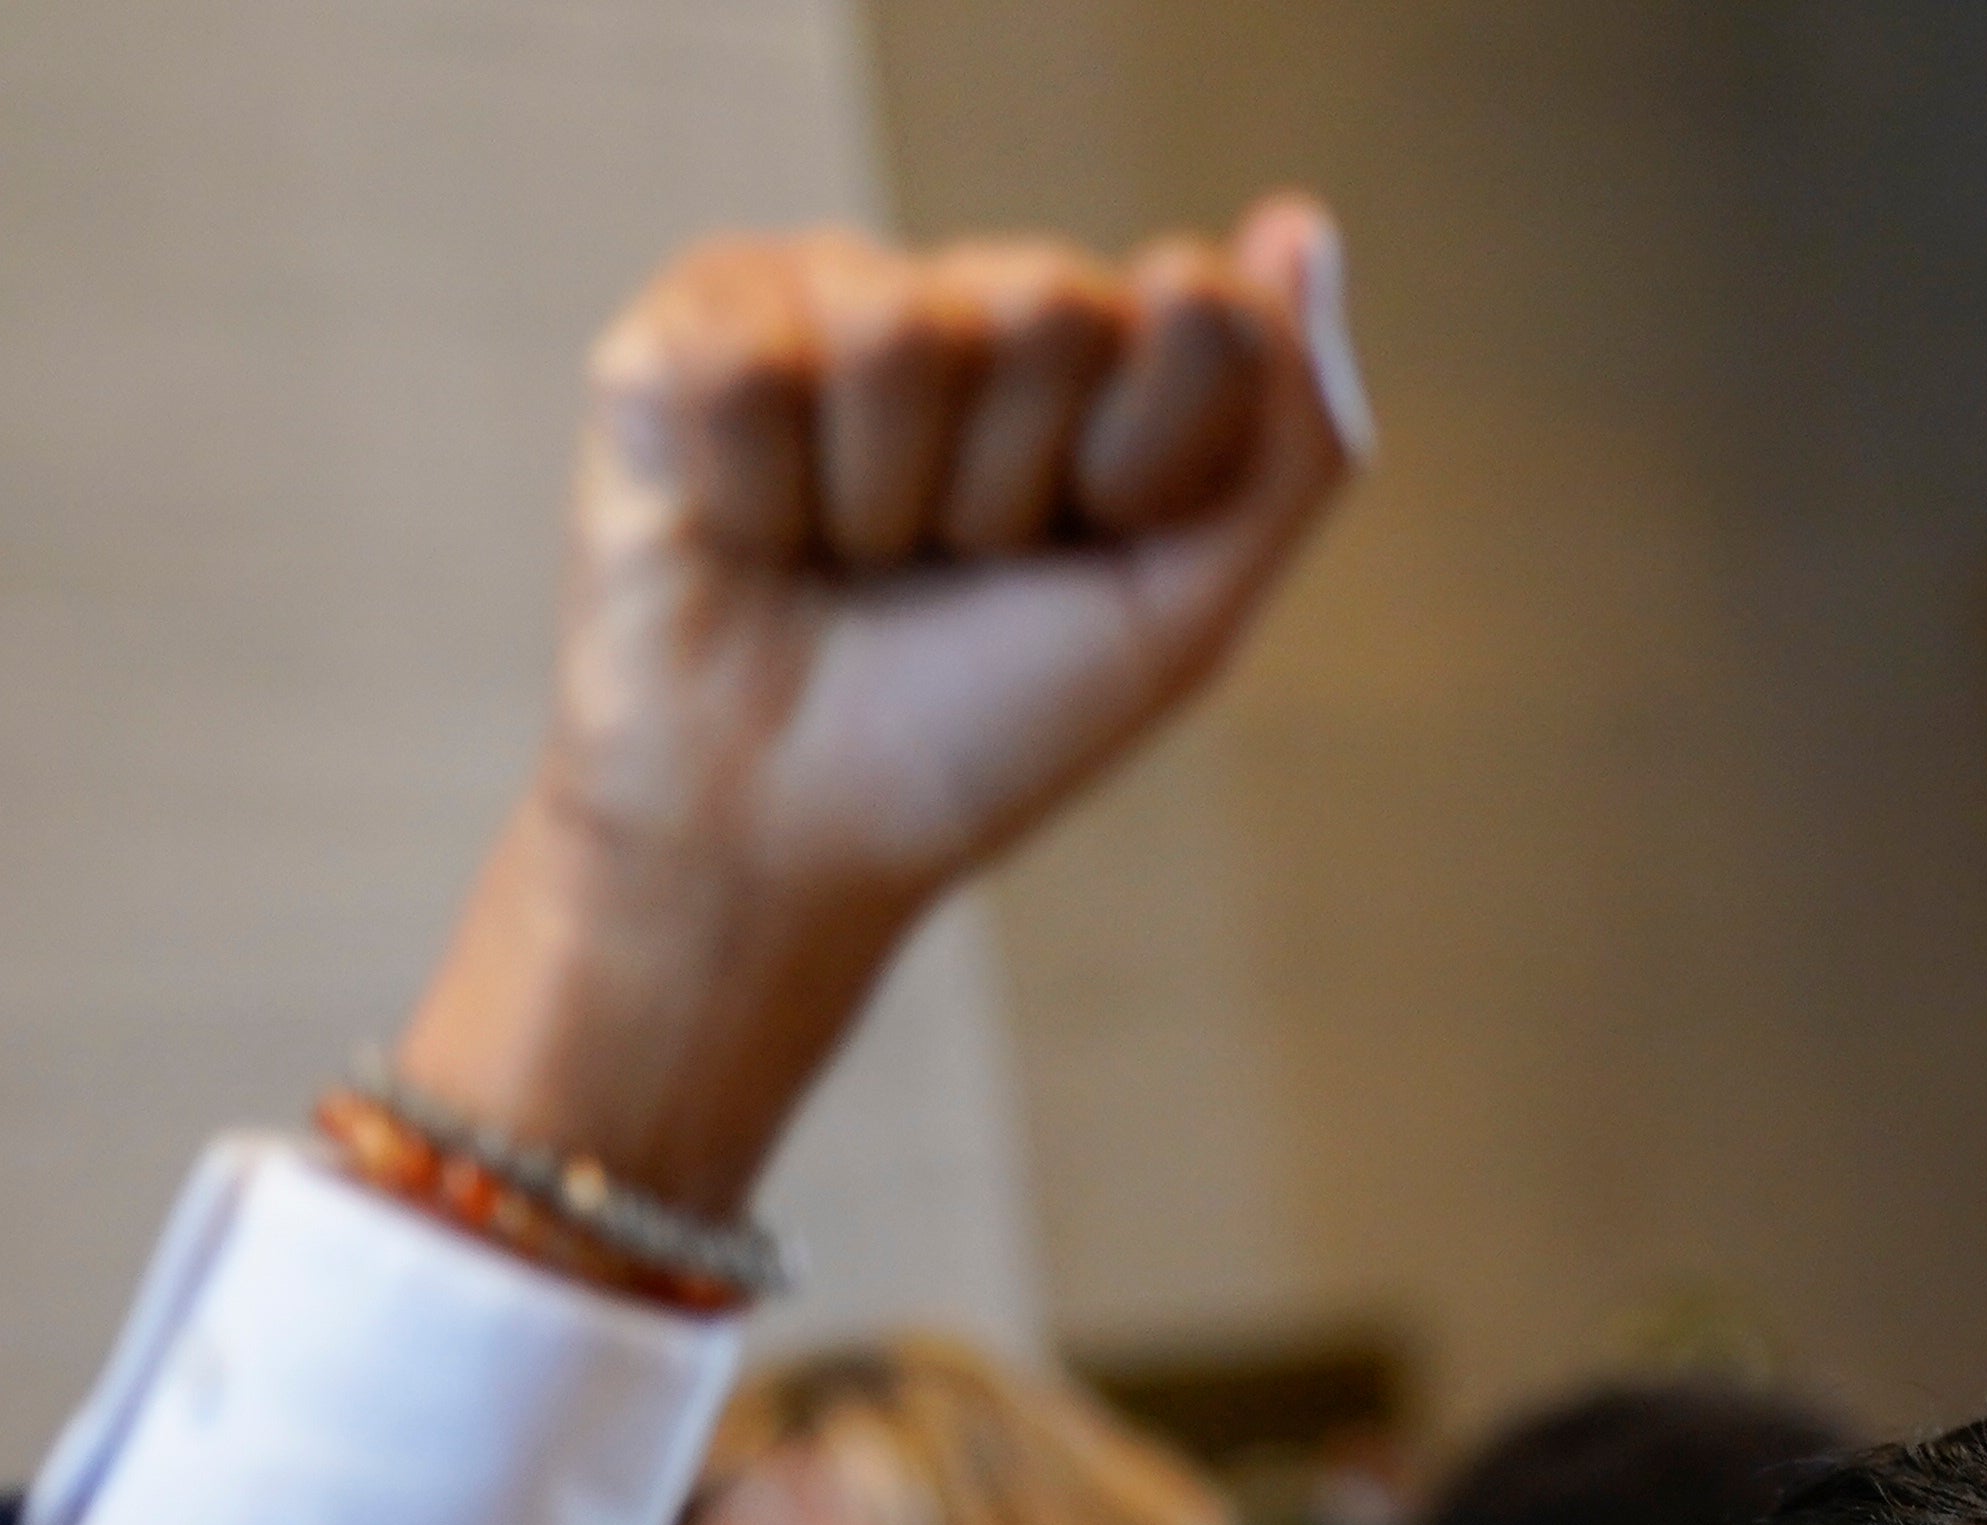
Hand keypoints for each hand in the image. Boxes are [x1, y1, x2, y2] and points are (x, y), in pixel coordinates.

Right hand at [399, 202, 1369, 1216]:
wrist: (783, 839)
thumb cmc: (981, 733)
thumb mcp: (1179, 617)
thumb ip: (1285, 440)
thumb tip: (1300, 224)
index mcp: (1113, 357)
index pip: (1197, 311)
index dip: (1147, 467)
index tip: (1095, 550)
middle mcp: (973, 299)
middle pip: (1050, 307)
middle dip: (1012, 489)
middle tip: (952, 569)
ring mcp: (824, 296)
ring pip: (899, 336)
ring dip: (882, 502)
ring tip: (846, 559)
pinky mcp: (686, 328)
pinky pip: (752, 370)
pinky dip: (760, 501)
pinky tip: (747, 536)